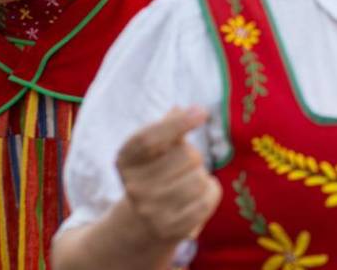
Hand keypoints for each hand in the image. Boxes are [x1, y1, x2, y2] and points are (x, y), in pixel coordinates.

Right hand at [116, 107, 220, 242]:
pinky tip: (199, 196)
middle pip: (187, 155)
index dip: (177, 123)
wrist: (145, 222)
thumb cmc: (157, 173)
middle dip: (194, 156)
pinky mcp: (170, 228)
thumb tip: (187, 108)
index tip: (201, 112)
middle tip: (183, 168)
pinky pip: (207, 199)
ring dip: (202, 176)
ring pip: (199, 178)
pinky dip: (212, 193)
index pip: (149, 138)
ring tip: (188, 183)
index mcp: (125, 160)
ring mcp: (150, 210)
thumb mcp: (155, 148)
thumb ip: (169, 126)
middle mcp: (133, 186)